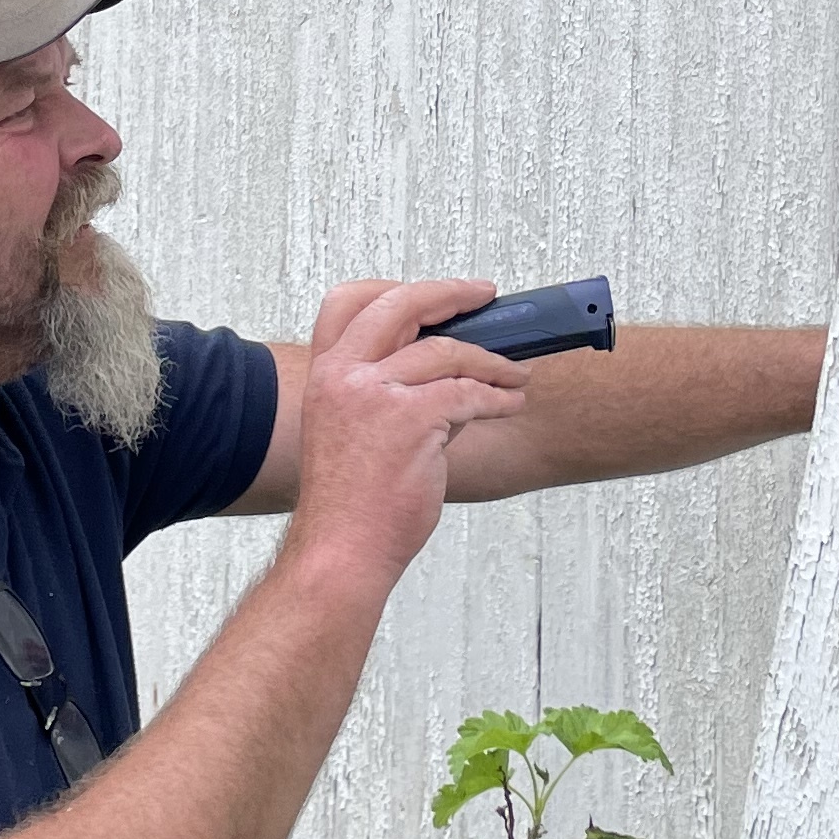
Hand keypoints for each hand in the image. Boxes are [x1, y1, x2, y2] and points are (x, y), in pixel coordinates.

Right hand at [286, 278, 525, 594]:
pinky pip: (468, 392)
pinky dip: (497, 395)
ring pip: (446, 351)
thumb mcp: (354, 430)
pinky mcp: (410, 419)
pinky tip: (509, 402)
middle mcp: (343, 375)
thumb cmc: (352, 503)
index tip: (431, 292)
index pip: (348, 302)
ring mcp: (374, 394)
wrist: (343, 551)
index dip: (393, 287)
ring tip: (513, 375)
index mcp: (325, 374)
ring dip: (491, 361)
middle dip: (451, 294)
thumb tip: (453, 370)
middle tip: (483, 295)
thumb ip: (394, 392)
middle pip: (401, 305)